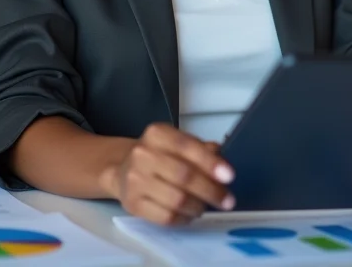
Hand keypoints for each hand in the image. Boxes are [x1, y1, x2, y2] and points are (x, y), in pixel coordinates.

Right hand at [100, 123, 234, 225]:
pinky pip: (165, 217)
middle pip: (184, 176)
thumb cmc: (158, 155)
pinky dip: (184, 218)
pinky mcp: (133, 204)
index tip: (229, 175)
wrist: (122, 168)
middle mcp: (143, 154)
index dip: (210, 162)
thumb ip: (201, 149)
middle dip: (211, 190)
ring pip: (176, 199)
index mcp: (157, 134)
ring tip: (206, 206)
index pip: (187, 146)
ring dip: (198, 206)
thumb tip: (222, 161)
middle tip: (227, 200)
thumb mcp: (177, 143)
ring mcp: (135, 180)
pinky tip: (190, 214)